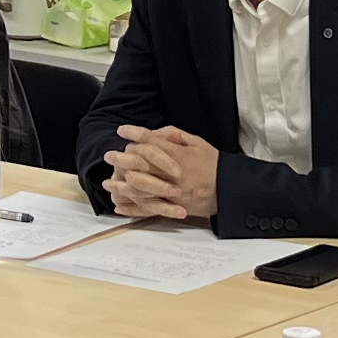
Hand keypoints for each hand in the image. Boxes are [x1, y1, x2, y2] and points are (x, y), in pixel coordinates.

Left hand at [105, 127, 219, 223]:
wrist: (229, 191)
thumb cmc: (214, 166)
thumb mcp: (198, 144)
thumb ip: (175, 137)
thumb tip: (156, 133)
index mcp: (179, 156)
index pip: (151, 142)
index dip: (135, 134)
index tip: (122, 130)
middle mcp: (172, 174)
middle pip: (141, 164)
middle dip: (122, 159)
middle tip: (109, 155)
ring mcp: (171, 192)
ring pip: (140, 188)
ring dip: (121, 184)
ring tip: (108, 182)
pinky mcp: (172, 207)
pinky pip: (147, 207)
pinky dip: (132, 207)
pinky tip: (120, 204)